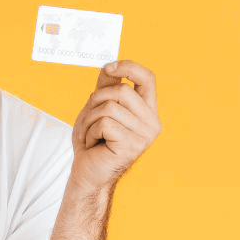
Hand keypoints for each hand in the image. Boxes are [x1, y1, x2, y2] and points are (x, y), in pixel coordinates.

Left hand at [69, 59, 161, 191]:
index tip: (109, 67)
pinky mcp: (132, 145)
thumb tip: (109, 65)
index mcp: (147, 110)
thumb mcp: (96, 109)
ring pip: (109, 108)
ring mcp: (144, 135)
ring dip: (89, 120)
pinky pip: (104, 124)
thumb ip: (105, 88)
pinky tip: (93, 145)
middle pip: (122, 92)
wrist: (87, 174)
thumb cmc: (92, 142)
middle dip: (96, 101)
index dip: (129, 67)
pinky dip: (90, 132)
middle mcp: (152, 122)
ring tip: (91, 134)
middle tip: (88, 118)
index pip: (148, 78)